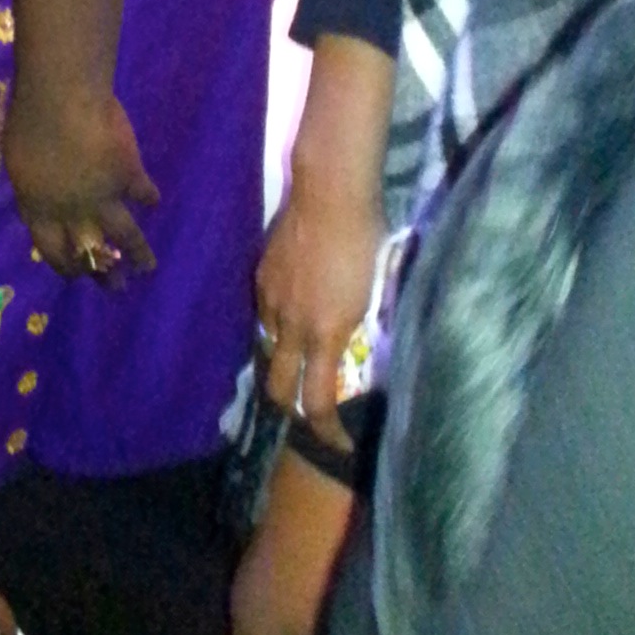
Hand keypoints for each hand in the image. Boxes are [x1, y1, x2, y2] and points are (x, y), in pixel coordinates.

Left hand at [4, 79, 157, 284]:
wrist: (61, 98)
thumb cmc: (27, 120)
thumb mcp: (19, 161)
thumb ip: (33, 184)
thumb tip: (41, 193)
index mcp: (38, 208)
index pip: (51, 249)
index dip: (65, 265)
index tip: (76, 274)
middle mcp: (71, 212)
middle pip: (90, 253)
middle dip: (104, 274)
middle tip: (115, 288)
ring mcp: (103, 197)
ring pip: (125, 236)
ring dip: (137, 254)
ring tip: (146, 267)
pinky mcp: (129, 176)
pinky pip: (142, 192)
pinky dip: (149, 196)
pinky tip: (154, 201)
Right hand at [255, 166, 385, 425]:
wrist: (330, 193)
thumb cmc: (365, 240)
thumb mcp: (374, 293)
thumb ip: (355, 327)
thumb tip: (349, 350)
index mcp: (325, 333)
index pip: (318, 402)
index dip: (327, 430)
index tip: (340, 441)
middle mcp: (291, 325)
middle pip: (278, 387)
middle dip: (290, 408)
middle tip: (308, 412)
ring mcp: (270, 300)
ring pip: (270, 347)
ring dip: (286, 360)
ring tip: (303, 356)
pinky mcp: (260, 277)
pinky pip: (266, 314)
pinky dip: (280, 324)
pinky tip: (295, 310)